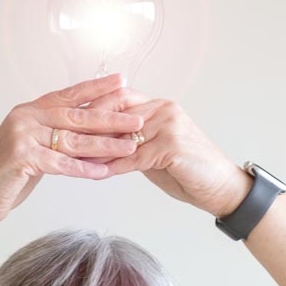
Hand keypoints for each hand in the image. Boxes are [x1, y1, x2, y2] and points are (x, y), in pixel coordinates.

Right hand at [0, 74, 144, 229]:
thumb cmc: (4, 176)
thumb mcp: (31, 149)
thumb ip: (53, 137)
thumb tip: (85, 133)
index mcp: (29, 111)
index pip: (69, 95)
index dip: (96, 88)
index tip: (122, 82)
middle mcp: (26, 117)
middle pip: (77, 115)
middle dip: (110, 117)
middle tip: (137, 117)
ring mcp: (22, 135)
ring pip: (73, 139)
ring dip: (105, 144)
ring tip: (130, 146)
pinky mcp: (21, 157)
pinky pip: (60, 163)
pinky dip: (84, 169)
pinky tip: (104, 172)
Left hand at [83, 88, 251, 216]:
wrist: (221, 187)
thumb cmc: (188, 171)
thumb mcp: (155, 152)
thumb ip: (133, 142)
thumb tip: (101, 144)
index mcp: (160, 107)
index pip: (120, 98)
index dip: (94, 107)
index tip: (70, 119)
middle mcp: (165, 110)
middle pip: (118, 112)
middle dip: (90, 125)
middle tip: (64, 136)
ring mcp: (170, 126)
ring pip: (124, 136)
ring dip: (98, 149)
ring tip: (74, 158)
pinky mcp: (173, 146)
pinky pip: (136, 157)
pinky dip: (117, 166)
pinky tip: (99, 173)